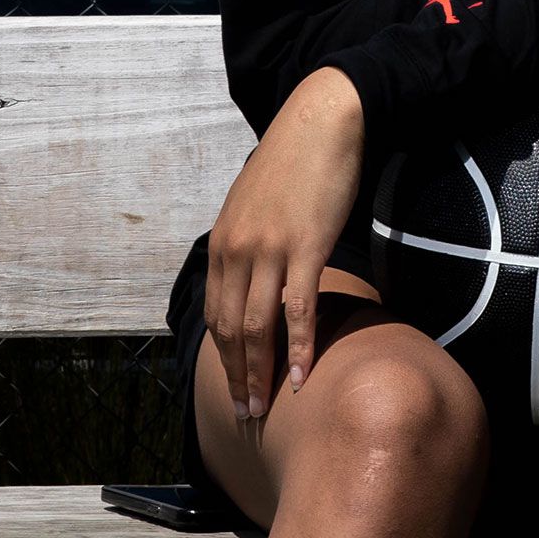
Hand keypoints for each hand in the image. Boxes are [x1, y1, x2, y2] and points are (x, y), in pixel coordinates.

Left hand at [206, 66, 363, 420]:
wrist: (321, 121)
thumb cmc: (294, 162)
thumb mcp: (255, 204)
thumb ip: (248, 242)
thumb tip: (253, 277)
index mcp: (223, 243)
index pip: (217, 315)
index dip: (224, 359)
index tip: (233, 389)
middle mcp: (238, 250)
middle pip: (232, 329)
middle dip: (236, 377)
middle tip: (245, 416)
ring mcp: (271, 249)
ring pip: (259, 326)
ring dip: (260, 373)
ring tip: (264, 407)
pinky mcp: (306, 246)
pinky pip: (299, 308)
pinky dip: (298, 347)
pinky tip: (300, 376)